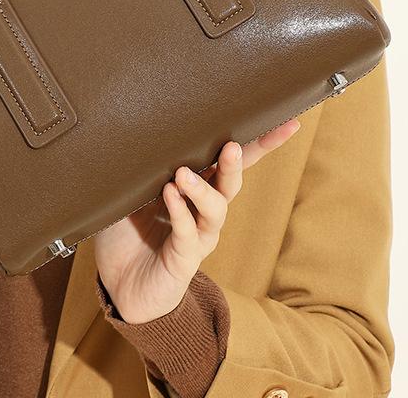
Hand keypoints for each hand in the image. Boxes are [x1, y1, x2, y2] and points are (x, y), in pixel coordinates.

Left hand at [94, 117, 301, 323]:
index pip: (233, 161)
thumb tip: (133, 126)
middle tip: (231, 146)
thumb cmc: (128, 230)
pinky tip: (170, 194)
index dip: (261, 143)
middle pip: (231, 183)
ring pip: (215, 209)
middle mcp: (205, 210)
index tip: (287, 123)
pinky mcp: (184, 260)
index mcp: (198, 187)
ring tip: (182, 174)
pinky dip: (180, 212)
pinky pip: (187, 233)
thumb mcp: (129, 190)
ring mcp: (198, 236)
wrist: (120, 284)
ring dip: (202, 189)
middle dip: (235, 163)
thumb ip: (138, 164)